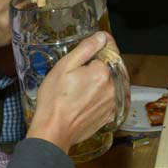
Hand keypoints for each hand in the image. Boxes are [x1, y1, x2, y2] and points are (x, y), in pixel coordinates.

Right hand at [28, 32, 120, 151]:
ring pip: (112, 83)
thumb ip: (86, 49)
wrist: (54, 131)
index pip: (110, 51)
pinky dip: (103, 94)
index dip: (102, 45)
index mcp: (103, 72)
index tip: (98, 42)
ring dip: (103, 80)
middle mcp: (113, 87)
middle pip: (112, 67)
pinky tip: (87, 97)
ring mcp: (113, 103)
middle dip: (101, 65)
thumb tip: (102, 37)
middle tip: (83, 68)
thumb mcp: (64, 67)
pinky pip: (110, 98)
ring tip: (83, 84)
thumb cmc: (55, 99)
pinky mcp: (110, 115)